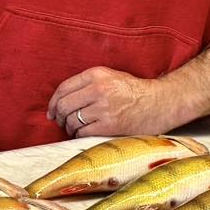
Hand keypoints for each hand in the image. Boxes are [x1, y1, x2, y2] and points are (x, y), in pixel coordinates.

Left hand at [48, 67, 190, 139]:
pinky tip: (84, 133)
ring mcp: (103, 108)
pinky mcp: (109, 125)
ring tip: (75, 128)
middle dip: (58, 117)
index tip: (51, 111)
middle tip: (61, 122)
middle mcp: (98, 89)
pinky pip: (82, 132)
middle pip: (63, 106)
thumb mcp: (109, 76)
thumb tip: (59, 101)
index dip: (52, 102)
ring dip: (69, 127)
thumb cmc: (132, 91)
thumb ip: (86, 84)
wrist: (158, 103)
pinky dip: (79, 135)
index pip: (63, 88)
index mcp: (96, 75)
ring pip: (72, 121)